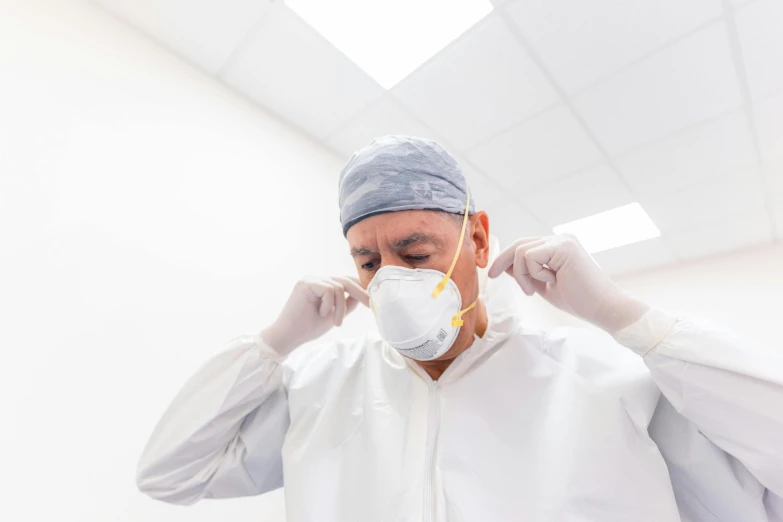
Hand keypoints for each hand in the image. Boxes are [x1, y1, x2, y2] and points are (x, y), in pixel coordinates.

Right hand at [261, 275, 368, 355]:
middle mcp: (316, 278)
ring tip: (335, 323)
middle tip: (371, 306)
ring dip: (340, 308)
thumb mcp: (334, 314)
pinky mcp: (306, 283)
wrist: (289, 336)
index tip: (373, 300)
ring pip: (339, 287)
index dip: (360, 289)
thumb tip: (363, 295)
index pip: (346, 280)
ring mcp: (311, 279)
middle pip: (346, 280)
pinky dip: (329, 305)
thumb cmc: (308, 328)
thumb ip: (346, 304)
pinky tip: (320, 314)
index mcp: (322, 284)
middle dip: (361, 294)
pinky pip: (329, 290)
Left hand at [488, 235, 647, 333]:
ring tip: (534, 291)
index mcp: (558, 246)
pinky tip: (550, 282)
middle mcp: (561, 239)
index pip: (525, 245)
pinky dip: (533, 274)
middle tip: (493, 276)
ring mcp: (562, 240)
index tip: (494, 273)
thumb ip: (527, 273)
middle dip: (503, 260)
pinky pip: (530, 257)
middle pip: (520, 243)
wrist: (604, 307)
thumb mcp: (544, 285)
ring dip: (522, 275)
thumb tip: (506, 266)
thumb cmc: (579, 300)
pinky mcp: (563, 246)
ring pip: (522, 251)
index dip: (506, 258)